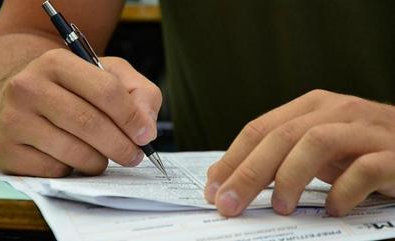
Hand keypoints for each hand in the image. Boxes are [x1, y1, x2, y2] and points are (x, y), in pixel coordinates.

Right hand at [0, 49, 161, 176]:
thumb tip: (146, 129)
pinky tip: (70, 158)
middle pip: (90, 124)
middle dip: (121, 146)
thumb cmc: (74, 89)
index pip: (106, 91)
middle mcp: (27, 87)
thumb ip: (139, 94)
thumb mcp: (110, 77)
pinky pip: (54, 171)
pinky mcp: (5, 150)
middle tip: (134, 156)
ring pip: (73, 152)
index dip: (132, 118)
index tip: (145, 135)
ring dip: (99, 161)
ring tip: (102, 156)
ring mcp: (12, 119)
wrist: (23, 99)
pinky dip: (72, 171)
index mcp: (57, 62)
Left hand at [205, 89, 394, 216]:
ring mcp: (364, 128)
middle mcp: (334, 110)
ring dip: (290, 177)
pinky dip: (343, 191)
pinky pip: (364, 169)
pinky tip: (333, 209)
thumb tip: (227, 178)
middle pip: (280, 137)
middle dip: (248, 173)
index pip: (259, 129)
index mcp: (309, 107)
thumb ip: (277, 156)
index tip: (212, 190)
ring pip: (316, 143)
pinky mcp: (393, 153)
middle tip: (229, 205)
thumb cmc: (358, 147)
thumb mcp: (313, 147)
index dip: (231, 159)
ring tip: (280, 207)